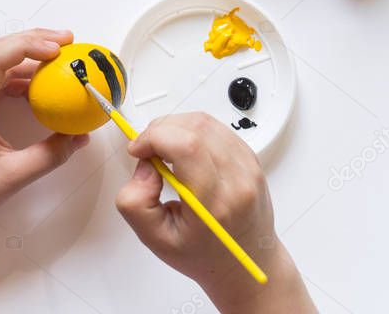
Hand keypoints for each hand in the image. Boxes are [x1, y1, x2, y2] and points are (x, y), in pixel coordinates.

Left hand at [0, 29, 88, 229]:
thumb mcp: (12, 178)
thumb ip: (49, 156)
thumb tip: (78, 137)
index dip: (28, 46)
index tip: (58, 49)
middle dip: (33, 39)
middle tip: (68, 41)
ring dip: (27, 54)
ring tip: (60, 58)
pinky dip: (20, 74)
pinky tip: (40, 85)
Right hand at [116, 113, 314, 313]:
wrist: (244, 266)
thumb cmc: (203, 255)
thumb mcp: (156, 239)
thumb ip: (136, 203)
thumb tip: (146, 166)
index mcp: (213, 203)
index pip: (186, 145)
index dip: (154, 137)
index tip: (138, 149)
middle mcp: (237, 181)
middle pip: (195, 127)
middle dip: (161, 130)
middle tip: (149, 151)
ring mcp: (248, 168)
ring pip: (206, 122)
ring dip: (177, 128)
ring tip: (166, 152)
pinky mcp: (252, 160)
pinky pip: (218, 129)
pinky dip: (195, 132)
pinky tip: (186, 153)